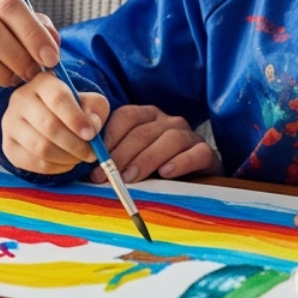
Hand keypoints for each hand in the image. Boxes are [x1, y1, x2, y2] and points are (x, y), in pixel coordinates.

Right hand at [0, 73, 108, 175]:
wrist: (49, 120)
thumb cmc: (73, 109)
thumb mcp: (89, 102)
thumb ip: (95, 110)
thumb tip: (91, 126)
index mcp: (43, 82)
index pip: (58, 99)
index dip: (76, 119)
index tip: (91, 135)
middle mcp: (21, 99)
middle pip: (49, 126)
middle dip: (76, 144)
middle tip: (91, 154)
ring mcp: (10, 123)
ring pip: (41, 147)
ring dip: (67, 158)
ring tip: (80, 158)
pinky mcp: (8, 145)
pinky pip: (34, 163)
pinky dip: (55, 168)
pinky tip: (66, 163)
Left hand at [90, 104, 219, 183]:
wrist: (195, 181)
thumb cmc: (156, 170)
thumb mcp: (134, 162)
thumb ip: (117, 160)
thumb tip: (91, 172)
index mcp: (147, 116)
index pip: (126, 117)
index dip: (109, 138)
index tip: (95, 162)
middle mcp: (168, 121)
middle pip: (143, 131)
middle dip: (122, 154)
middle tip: (109, 176)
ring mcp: (189, 135)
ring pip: (169, 139)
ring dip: (147, 159)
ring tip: (131, 177)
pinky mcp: (206, 152)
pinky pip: (195, 153)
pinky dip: (180, 162)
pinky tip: (166, 173)